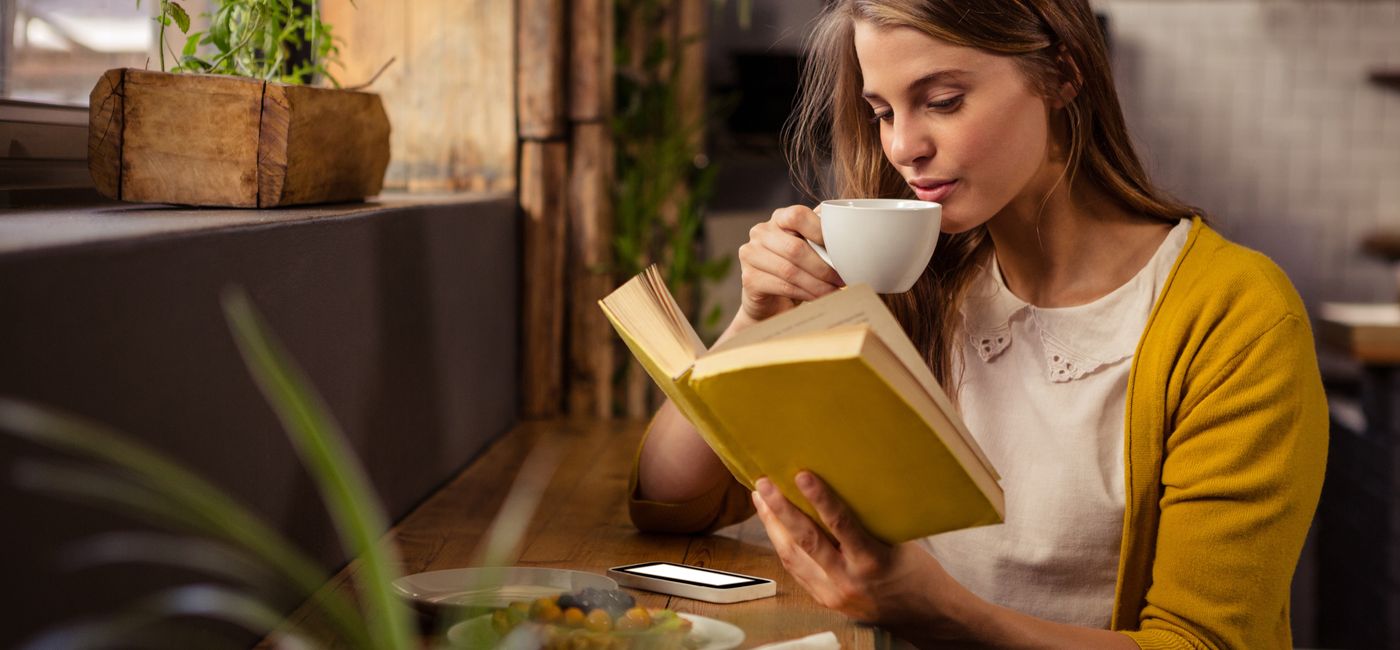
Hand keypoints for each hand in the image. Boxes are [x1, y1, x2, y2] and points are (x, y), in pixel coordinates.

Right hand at [736, 205, 844, 322]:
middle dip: (823, 267)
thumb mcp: (811, 248)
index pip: (797, 215)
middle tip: (842, 279)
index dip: (820, 231)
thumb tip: (854, 235)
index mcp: (779, 218)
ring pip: (790, 270)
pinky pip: (782, 287)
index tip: (839, 249)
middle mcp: (761, 232)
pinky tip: (818, 299)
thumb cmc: (797, 269)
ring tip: (835, 292)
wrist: (771, 300)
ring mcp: (751, 254)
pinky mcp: (749, 278)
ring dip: (817, 284)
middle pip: (795, 248)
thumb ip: (824, 236)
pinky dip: (805, 294)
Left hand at [751, 472, 967, 633]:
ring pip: (792, 556)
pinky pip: (796, 569)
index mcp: (873, 561)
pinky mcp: (824, 599)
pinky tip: (773, 525)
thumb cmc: (916, 571)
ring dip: (773, 525)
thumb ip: (868, 520)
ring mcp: (833, 593)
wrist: (923, 616)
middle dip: (780, 510)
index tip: (802, 475)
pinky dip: (782, 544)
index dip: (820, 499)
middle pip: (806, 540)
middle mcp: (848, 579)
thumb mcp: (899, 541)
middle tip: (763, 483)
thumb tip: (840, 484)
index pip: (841, 525)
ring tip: (760, 498)